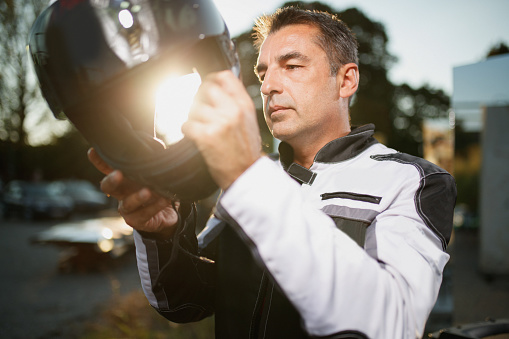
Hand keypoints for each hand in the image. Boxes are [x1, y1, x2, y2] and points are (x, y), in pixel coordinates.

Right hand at [87, 148, 178, 237]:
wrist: (167, 214)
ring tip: (148, 191)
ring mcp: (128, 209)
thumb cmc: (157, 189)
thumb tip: (157, 145)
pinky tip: (164, 199)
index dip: (99, 161)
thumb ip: (153, 159)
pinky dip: (155, 206)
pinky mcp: (138, 221)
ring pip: (127, 204)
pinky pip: (145, 214)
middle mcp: (121, 193)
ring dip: (137, 197)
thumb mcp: (155, 174)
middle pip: (108, 187)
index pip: (107, 168)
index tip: (93, 151)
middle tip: (119, 174)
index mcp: (123, 179)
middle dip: (111, 180)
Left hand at [182, 70, 261, 189]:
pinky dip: (187, 131)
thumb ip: (236, 103)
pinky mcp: (206, 136)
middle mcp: (232, 110)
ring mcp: (219, 122)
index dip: (211, 79)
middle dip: (198, 98)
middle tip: (199, 110)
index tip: (206, 86)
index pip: (225, 77)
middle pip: (205, 89)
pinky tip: (195, 137)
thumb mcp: (249, 120)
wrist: (246, 173)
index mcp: (244, 105)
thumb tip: (218, 88)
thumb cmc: (247, 150)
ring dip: (192, 118)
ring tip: (200, 128)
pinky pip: (186, 125)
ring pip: (193, 108)